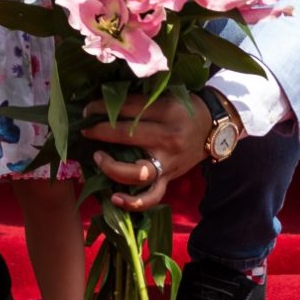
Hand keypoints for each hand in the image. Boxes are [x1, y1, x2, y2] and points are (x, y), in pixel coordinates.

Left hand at [80, 95, 212, 210]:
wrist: (214, 128)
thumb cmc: (186, 108)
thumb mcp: (166, 97)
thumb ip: (139, 100)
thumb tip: (105, 102)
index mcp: (166, 112)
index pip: (128, 109)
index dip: (103, 108)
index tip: (87, 109)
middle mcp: (167, 138)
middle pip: (128, 136)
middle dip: (100, 132)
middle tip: (85, 130)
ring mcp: (168, 162)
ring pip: (137, 172)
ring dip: (112, 167)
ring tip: (97, 157)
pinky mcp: (169, 178)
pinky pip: (151, 196)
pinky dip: (133, 202)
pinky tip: (115, 198)